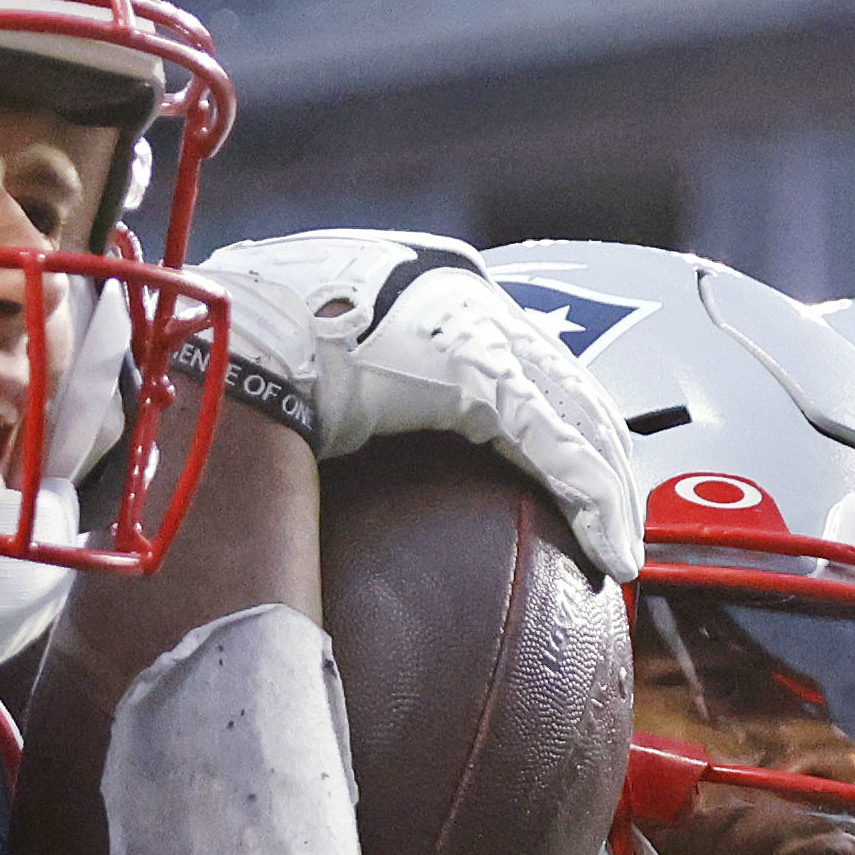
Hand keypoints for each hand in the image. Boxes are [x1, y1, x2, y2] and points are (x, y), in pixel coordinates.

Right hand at [191, 230, 641, 581]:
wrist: (235, 336)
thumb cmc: (252, 354)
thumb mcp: (313, 364)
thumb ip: (344, 388)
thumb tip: (328, 437)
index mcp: (439, 296)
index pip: (529, 361)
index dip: (563, 424)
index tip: (573, 480)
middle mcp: (475, 305)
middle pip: (571, 390)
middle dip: (604, 464)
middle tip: (616, 530)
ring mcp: (483, 336)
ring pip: (582, 422)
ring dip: (612, 499)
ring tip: (620, 559)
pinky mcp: (482, 377)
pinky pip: (559, 449)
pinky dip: (593, 505)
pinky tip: (610, 556)